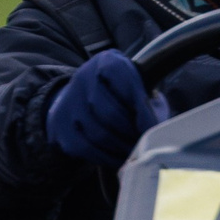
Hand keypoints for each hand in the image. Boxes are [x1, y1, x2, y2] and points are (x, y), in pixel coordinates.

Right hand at [46, 50, 167, 167]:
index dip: (142, 111)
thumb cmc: (120, 94)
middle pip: (110, 113)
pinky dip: (106, 157)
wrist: (80, 97)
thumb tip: (158, 130)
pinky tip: (119, 157)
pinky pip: (86, 148)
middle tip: (144, 143)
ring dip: (121, 147)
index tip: (152, 128)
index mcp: (107, 61)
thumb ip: (149, 102)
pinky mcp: (61, 126)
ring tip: (134, 151)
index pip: (126, 85)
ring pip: (98, 133)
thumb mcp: (136, 86)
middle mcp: (84, 77)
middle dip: (131, 133)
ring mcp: (69, 102)